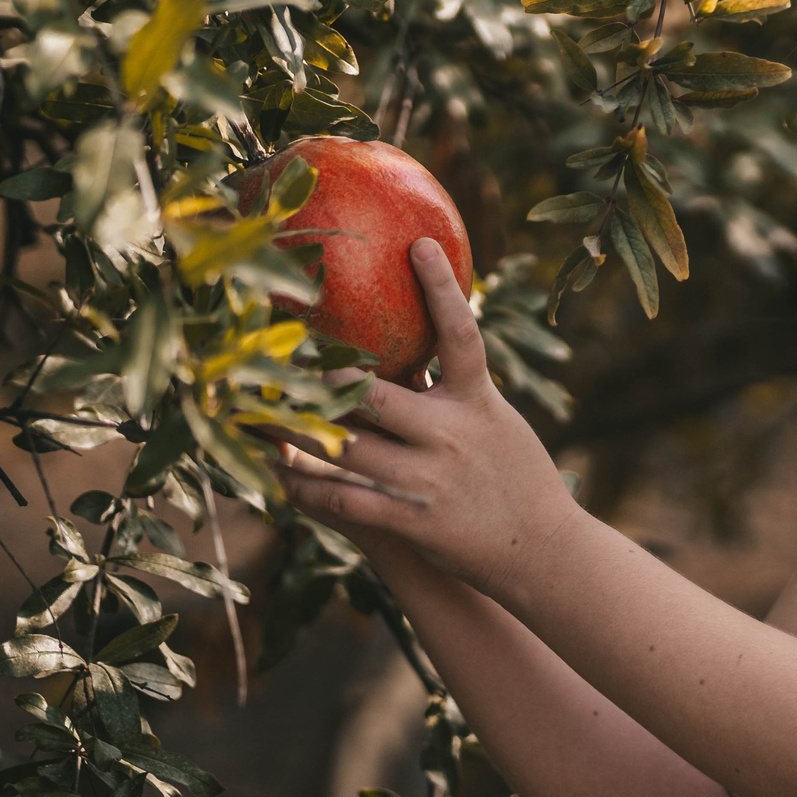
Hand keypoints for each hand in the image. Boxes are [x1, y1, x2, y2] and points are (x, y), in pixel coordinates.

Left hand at [270, 239, 583, 598]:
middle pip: (374, 393)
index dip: (441, 288)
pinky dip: (308, 489)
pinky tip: (279, 479)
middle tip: (280, 347)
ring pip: (346, 447)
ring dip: (296, 430)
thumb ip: (461, 389)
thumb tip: (427, 343)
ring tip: (254, 412)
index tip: (419, 244)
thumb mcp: (499, 423)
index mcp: (479, 402)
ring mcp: (429, 478)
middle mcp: (452, 434)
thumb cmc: (518, 479)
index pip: (461, 333)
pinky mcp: (413, 519)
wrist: (543, 551)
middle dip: (325, 375)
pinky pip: (345, 499)